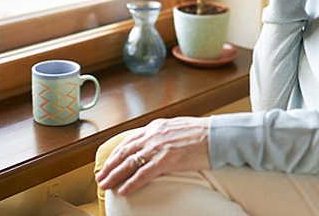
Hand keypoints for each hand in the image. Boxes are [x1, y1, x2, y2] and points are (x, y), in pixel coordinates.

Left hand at [95, 117, 210, 196]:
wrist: (217, 135)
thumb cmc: (202, 133)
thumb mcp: (177, 128)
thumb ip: (164, 135)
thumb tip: (157, 143)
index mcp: (156, 127)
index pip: (129, 140)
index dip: (116, 153)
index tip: (109, 162)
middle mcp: (153, 135)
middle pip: (125, 152)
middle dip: (110, 165)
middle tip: (100, 177)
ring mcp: (159, 148)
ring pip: (130, 163)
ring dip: (115, 175)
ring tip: (106, 185)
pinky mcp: (166, 160)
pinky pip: (144, 174)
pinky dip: (132, 183)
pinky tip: (124, 191)